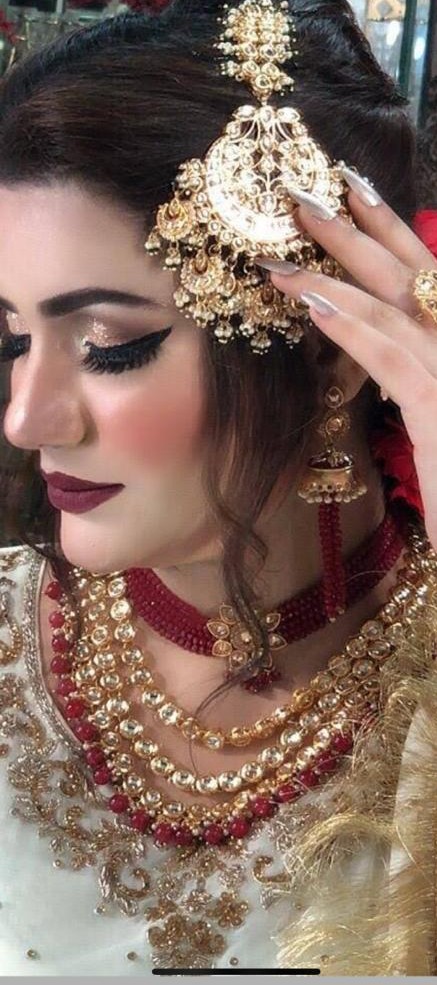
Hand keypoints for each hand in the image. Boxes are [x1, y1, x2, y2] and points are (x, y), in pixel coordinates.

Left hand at [257, 177, 436, 551]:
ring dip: (339, 266)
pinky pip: (396, 360)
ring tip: (286, 240)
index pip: (426, 279)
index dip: (389, 232)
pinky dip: (353, 326)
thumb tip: (383, 350)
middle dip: (358, 227)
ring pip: (400, 305)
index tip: (349, 195)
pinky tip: (311, 301)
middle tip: (302, 193)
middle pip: (414, 274)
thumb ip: (416, 379)